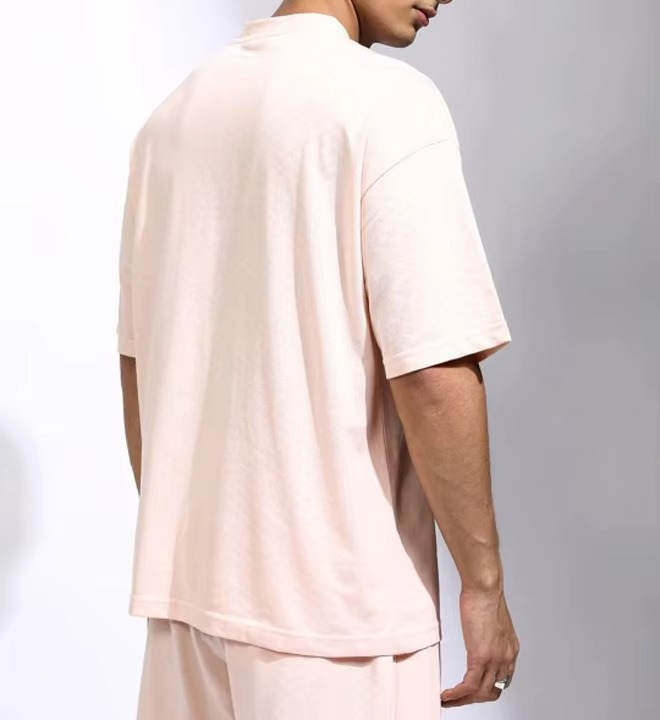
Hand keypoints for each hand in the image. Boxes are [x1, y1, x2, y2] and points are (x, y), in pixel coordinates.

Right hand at [440, 587, 519, 707]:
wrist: (485, 588)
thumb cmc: (485, 595)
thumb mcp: (491, 620)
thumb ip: (488, 634)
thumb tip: (478, 635)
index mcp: (510, 649)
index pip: (501, 679)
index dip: (485, 688)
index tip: (472, 689)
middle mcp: (506, 658)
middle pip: (491, 691)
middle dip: (473, 699)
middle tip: (457, 699)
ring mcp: (494, 659)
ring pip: (480, 693)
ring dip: (463, 700)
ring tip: (449, 699)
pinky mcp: (480, 657)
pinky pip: (469, 686)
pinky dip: (456, 694)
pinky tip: (447, 694)